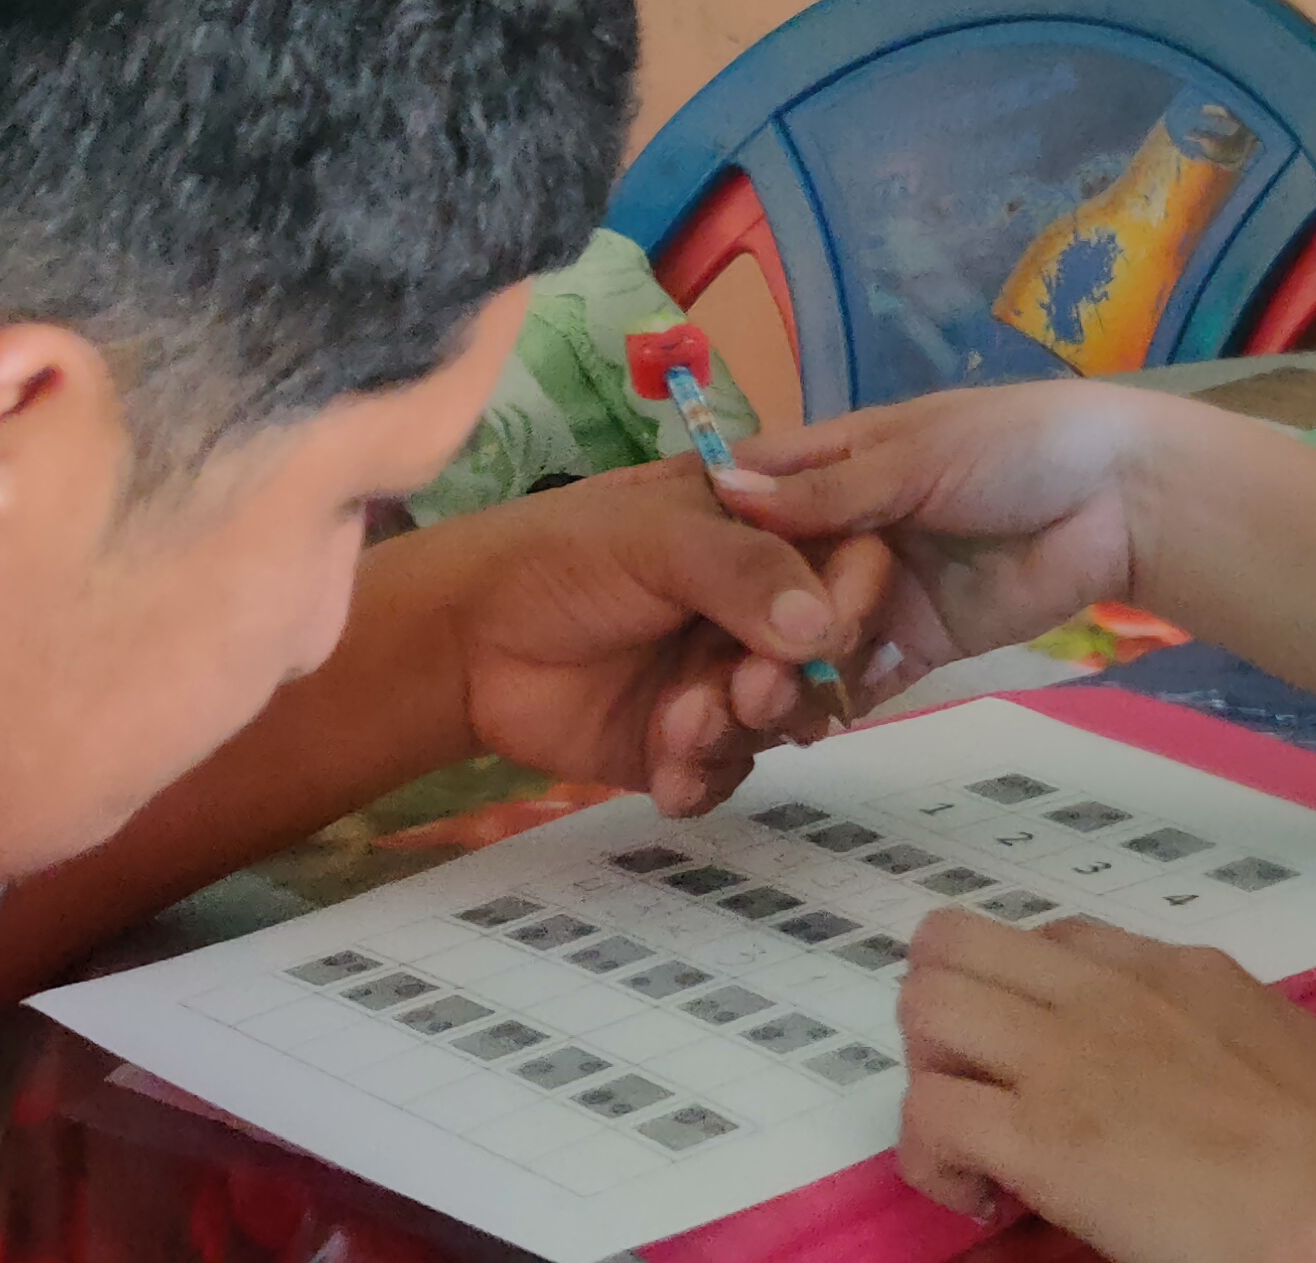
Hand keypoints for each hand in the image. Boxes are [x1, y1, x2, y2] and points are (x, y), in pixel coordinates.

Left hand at [433, 458, 895, 816]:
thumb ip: (745, 572)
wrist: (463, 640)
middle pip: (826, 658)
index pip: (850, 565)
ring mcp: (722, 679)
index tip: (830, 639)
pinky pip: (730, 774)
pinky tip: (668, 778)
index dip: (852, 605)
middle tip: (747, 695)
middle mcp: (756, 609)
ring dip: (739, 734)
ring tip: (679, 731)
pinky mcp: (684, 744)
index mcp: (761, 536)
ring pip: (781, 722)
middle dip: (789, 684)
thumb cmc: (560, 557)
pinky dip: (706, 779)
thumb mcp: (656, 540)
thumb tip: (826, 630)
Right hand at [714, 382, 1199, 683]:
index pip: (751, 501)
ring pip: (807, 639)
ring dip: (776, 672)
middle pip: (770, 584)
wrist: (1123, 499)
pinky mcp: (922, 642)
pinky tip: (795, 731)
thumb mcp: (915, 456)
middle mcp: (845, 531)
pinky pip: (864, 677)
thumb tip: (721, 488)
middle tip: (691, 676)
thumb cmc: (1017, 445)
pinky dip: (832, 702)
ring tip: (739, 712)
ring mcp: (882, 591)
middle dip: (735, 627)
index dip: (706, 538)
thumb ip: (827, 490)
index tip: (648, 582)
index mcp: (836, 465)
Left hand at [895, 913, 1315, 1262]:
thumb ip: (1215, 1044)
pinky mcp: (1043, 1137)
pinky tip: (979, 1195)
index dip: (1023, 995)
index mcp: (1178, 969)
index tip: (1044, 1060)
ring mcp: (1069, 1056)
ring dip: (930, 1071)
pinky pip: (928, 1113)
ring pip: (924, 1007)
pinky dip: (932, 1156)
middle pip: (958, 944)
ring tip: (972, 1139)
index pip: (1052, 938)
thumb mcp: (1279, 1048)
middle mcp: (1109, 990)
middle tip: (980, 1086)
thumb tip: (1187, 1088)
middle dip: (945, 1011)